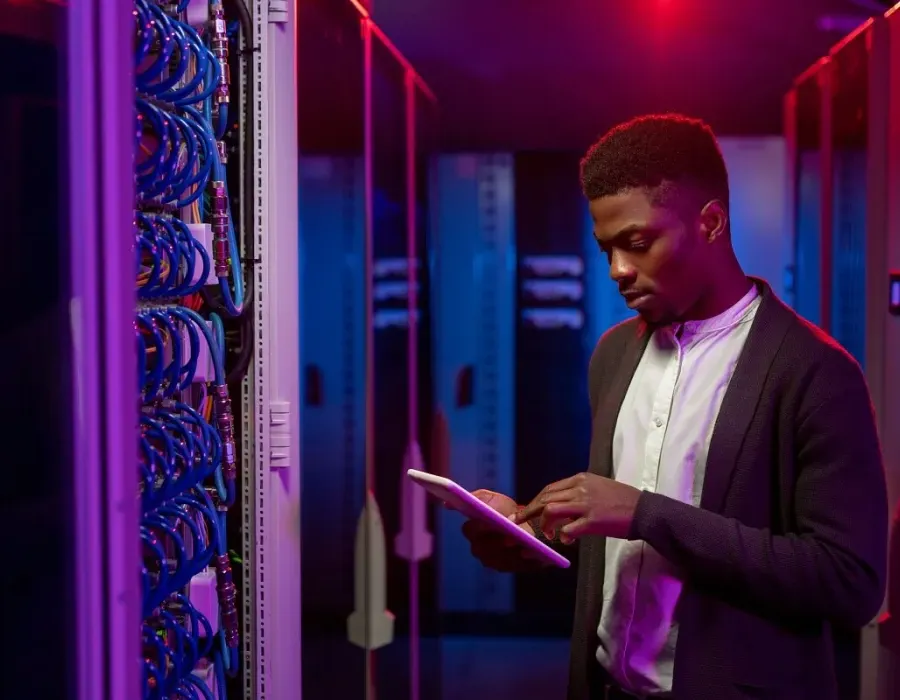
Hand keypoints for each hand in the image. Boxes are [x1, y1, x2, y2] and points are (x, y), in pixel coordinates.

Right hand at [459, 489, 547, 572]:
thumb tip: (448, 504)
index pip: (468, 529)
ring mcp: (490, 560)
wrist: (529, 524)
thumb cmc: (506, 510)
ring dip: (506, 549)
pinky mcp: (505, 568)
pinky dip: (517, 557)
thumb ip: (476, 498)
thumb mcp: (493, 500)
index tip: (487, 521)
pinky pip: (509, 565)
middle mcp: (477, 548)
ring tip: (518, 541)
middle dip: (493, 540)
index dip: (478, 526)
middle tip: (506, 532)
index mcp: (472, 530)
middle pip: (480, 548)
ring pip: (495, 557)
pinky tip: (525, 550)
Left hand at [512, 473, 641, 540]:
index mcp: (580, 479)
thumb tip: (560, 508)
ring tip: (547, 533)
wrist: (645, 511)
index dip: (534, 501)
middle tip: (520, 523)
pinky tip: (566, 539)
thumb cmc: (623, 501)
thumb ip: (578, 495)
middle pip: (545, 498)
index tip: (525, 511)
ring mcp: (586, 504)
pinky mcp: (593, 520)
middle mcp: (580, 488)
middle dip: (529, 511)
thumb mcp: (598, 488)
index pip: (549, 489)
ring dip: (544, 523)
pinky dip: (563, 534)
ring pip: (550, 509)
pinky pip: (568, 527)